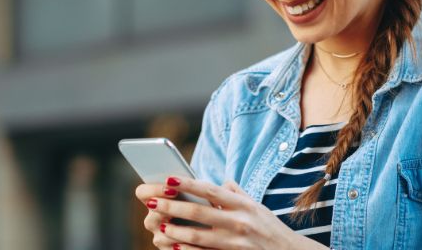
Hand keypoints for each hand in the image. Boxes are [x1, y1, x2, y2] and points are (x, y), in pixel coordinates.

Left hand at [136, 176, 328, 249]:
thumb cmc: (270, 228)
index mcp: (242, 204)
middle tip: (151, 202)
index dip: (187, 184)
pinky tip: (172, 247)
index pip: (209, 190)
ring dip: (174, 231)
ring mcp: (235, 243)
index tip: (167, 179)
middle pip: (198, 212)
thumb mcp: (257, 206)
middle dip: (172, 206)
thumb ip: (236, 193)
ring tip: (157, 225)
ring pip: (198, 236)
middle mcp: (239, 222)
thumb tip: (220, 182)